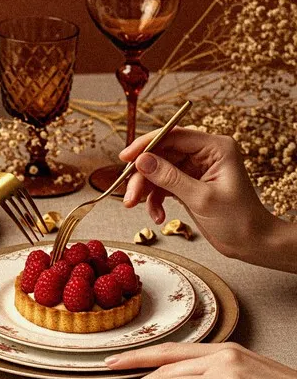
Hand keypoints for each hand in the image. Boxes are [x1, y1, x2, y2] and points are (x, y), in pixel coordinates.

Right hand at [119, 128, 292, 267]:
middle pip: (162, 154)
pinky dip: (155, 199)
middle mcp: (205, 153)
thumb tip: (142, 161)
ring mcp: (196, 168)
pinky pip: (163, 185)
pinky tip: (157, 215)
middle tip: (129, 194)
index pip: (173, 135)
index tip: (126, 158)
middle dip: (143, 174)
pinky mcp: (189, 184)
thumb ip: (170, 178)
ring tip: (135, 206)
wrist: (252, 243)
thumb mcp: (201, 198)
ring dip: (145, 189)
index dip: (146, 144)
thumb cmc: (239, 220)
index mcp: (215, 147)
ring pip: (159, 170)